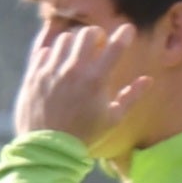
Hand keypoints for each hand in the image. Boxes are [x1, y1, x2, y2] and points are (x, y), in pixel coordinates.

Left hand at [13, 21, 139, 154]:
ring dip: (74, 43)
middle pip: (88, 33)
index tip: (127, 32)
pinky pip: (43, 51)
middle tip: (98, 47)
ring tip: (76, 57)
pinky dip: (53, 54)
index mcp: (96, 80)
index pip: (116, 45)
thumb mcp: (113, 119)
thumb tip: (148, 79)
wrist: (46, 150)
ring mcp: (50, 72)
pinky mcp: (33, 77)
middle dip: (97, 36)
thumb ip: (131, 97)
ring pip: (64, 38)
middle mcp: (73, 71)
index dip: (125, 34)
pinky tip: (57, 66)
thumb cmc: (84, 136)